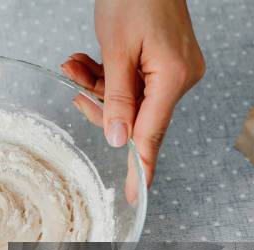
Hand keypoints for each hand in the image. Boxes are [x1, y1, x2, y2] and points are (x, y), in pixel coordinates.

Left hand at [61, 0, 204, 202]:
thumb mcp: (116, 50)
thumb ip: (116, 98)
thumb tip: (119, 138)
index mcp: (173, 78)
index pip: (151, 135)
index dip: (141, 167)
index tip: (137, 195)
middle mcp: (178, 79)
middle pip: (133, 116)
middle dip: (99, 105)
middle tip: (74, 84)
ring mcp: (172, 71)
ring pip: (126, 99)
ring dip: (97, 85)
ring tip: (75, 64)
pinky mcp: (161, 63)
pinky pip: (130, 82)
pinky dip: (106, 76)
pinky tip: (85, 62)